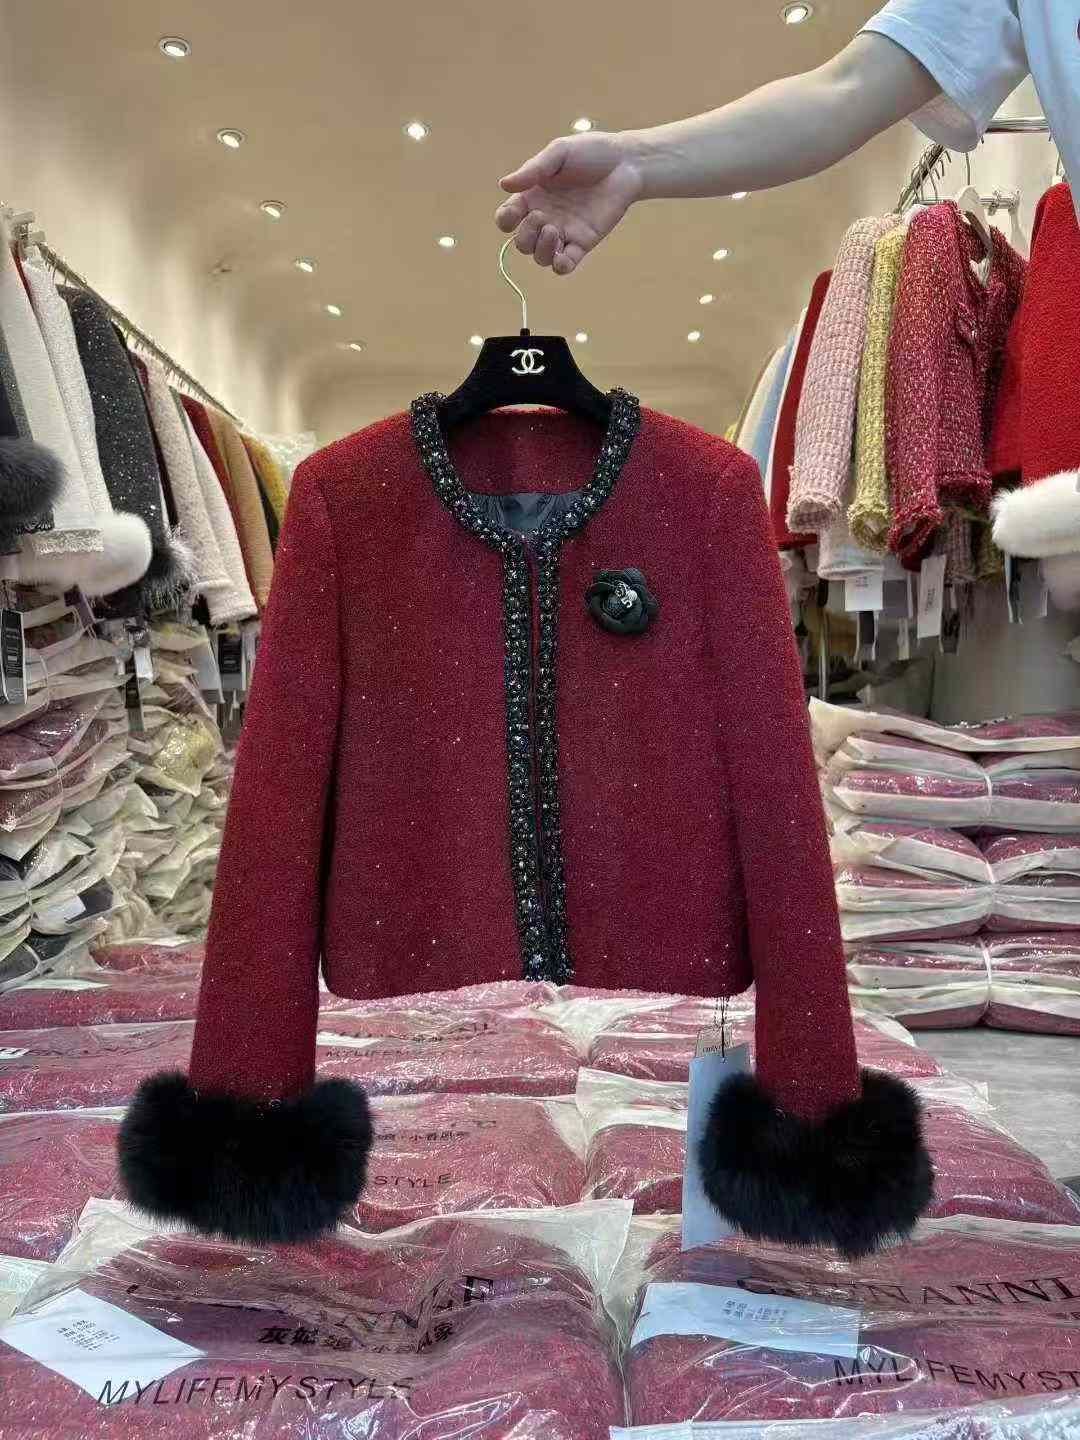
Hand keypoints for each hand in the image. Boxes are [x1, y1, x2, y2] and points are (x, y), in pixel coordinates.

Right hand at [496, 132, 643, 274]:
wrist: (626, 163)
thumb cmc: (592, 152)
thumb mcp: (559, 153)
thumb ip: (533, 170)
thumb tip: (503, 185)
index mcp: (533, 196)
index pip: (508, 218)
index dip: (506, 220)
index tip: (515, 212)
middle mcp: (545, 217)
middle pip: (522, 243)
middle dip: (525, 235)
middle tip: (542, 217)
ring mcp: (564, 232)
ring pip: (540, 257)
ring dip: (540, 250)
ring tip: (553, 230)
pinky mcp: (583, 242)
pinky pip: (565, 266)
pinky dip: (559, 267)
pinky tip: (561, 258)